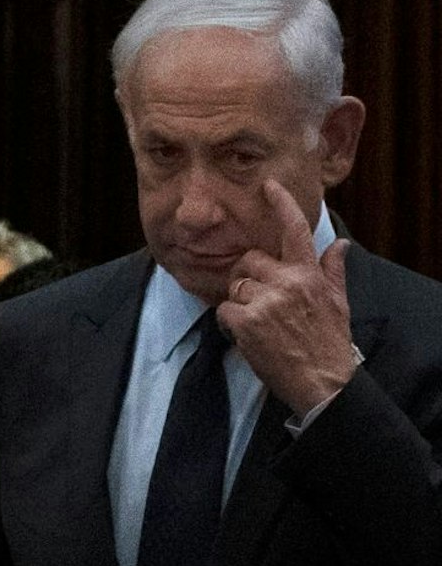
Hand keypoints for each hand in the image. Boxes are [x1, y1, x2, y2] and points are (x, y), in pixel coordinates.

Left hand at [219, 179, 356, 417]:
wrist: (322, 380)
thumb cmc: (328, 341)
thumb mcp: (337, 301)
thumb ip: (333, 270)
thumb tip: (340, 244)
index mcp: (309, 273)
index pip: (295, 230)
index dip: (280, 204)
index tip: (268, 185)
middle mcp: (287, 282)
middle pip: (249, 260)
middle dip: (246, 276)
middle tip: (256, 298)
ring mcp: (266, 301)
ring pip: (235, 287)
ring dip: (239, 303)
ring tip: (258, 323)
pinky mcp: (248, 322)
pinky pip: (224, 311)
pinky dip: (229, 323)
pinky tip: (247, 336)